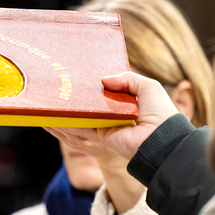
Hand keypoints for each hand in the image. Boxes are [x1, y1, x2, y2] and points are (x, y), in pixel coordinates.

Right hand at [46, 72, 179, 161]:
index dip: (98, 84)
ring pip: (85, 116)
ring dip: (70, 110)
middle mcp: (118, 115)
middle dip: (81, 95)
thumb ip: (127, 78)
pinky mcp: (102, 136)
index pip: (110, 91)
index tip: (83, 75)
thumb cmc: (159, 112)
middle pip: (95, 103)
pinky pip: (83, 127)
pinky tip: (55, 116)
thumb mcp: (148, 86)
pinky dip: (69, 122)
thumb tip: (103, 80)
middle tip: (64, 84)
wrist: (160, 139)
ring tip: (54, 99)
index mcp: (131, 102)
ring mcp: (109, 126)